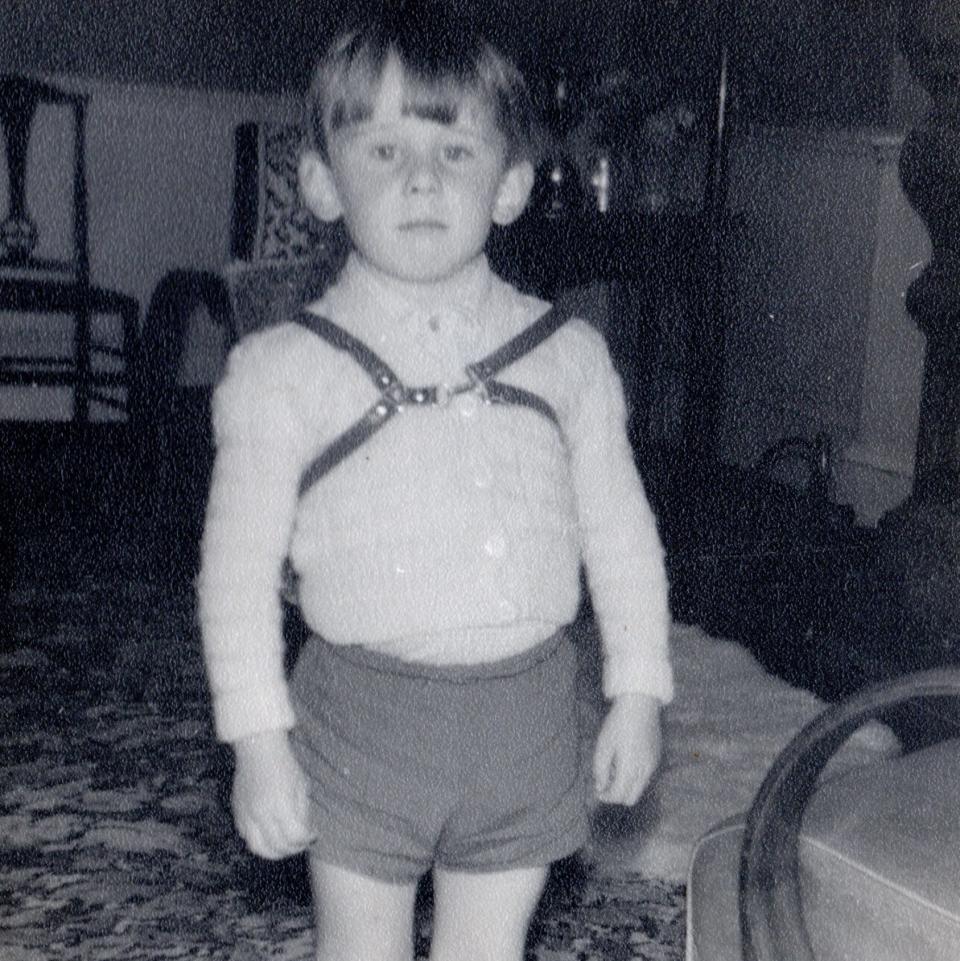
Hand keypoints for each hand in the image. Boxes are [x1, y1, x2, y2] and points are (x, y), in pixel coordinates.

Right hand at [231, 729, 314, 858]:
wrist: (258, 748)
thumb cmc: (284, 764)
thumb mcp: (301, 785)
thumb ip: (302, 812)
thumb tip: (305, 833)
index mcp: (280, 804)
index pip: (294, 836)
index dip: (306, 840)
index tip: (313, 836)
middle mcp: (261, 813)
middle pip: (277, 846)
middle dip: (293, 849)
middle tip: (301, 844)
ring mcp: (246, 814)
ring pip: (257, 848)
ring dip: (273, 852)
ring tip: (285, 846)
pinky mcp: (237, 812)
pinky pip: (245, 836)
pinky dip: (258, 842)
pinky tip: (269, 836)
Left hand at [593, 692, 661, 805]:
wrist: (640, 704)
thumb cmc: (618, 723)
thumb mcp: (603, 745)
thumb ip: (600, 770)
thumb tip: (600, 787)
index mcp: (630, 768)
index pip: (618, 795)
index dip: (606, 796)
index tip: (598, 790)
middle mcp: (645, 770)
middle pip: (631, 798)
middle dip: (616, 794)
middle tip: (605, 781)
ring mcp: (653, 765)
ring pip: (639, 788)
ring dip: (625, 785)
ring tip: (614, 766)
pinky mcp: (656, 758)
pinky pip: (645, 776)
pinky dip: (634, 776)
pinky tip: (625, 759)